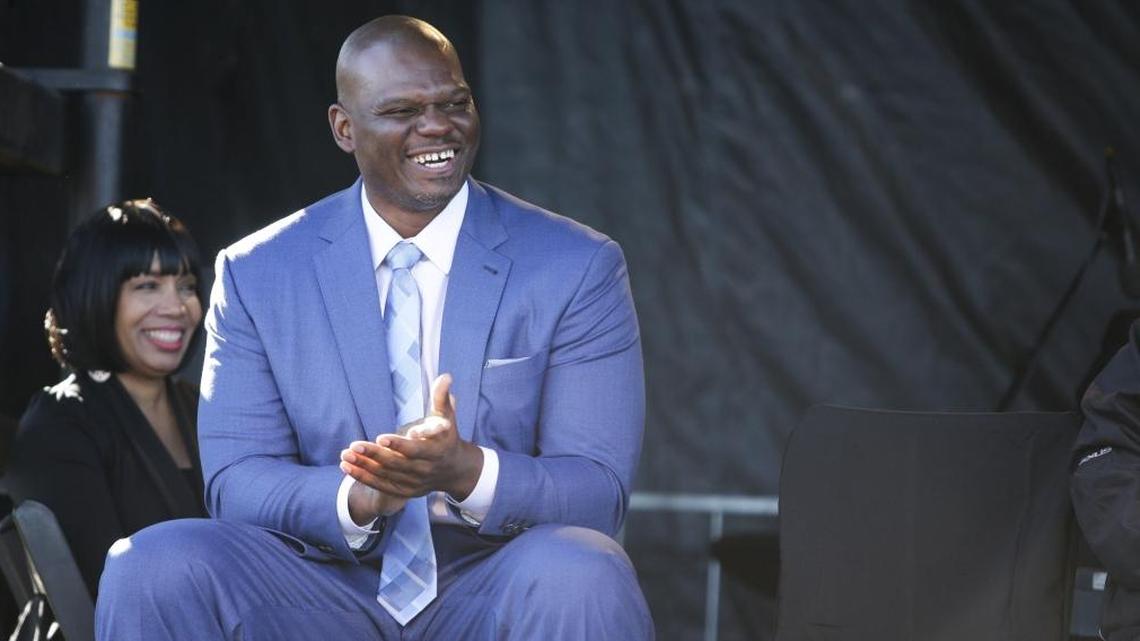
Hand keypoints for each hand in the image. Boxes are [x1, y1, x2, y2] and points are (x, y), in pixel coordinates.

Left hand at [339, 374, 483, 521]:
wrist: (454, 470)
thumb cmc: (447, 437)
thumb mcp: (448, 417)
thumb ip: (442, 398)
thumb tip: (445, 376)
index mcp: (436, 452)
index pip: (415, 450)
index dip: (398, 445)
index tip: (380, 437)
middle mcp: (425, 470)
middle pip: (396, 464)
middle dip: (374, 455)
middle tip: (354, 445)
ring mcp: (414, 483)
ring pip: (385, 475)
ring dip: (364, 466)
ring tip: (345, 454)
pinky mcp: (404, 491)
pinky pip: (380, 485)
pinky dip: (363, 477)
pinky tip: (346, 467)